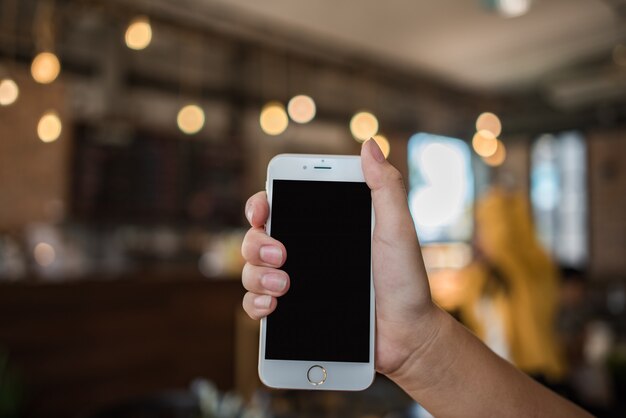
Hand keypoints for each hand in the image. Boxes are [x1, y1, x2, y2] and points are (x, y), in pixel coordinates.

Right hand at [241, 139, 436, 377]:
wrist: (406, 334)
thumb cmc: (405, 279)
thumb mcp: (397, 229)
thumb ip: (385, 187)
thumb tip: (370, 143)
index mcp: (324, 229)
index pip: (279, 208)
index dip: (261, 205)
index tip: (262, 211)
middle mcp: (304, 253)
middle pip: (256, 239)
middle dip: (257, 243)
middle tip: (281, 254)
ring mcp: (296, 285)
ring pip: (251, 271)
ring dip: (256, 275)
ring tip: (283, 286)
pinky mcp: (292, 315)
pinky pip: (256, 306)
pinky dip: (255, 304)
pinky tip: (272, 307)